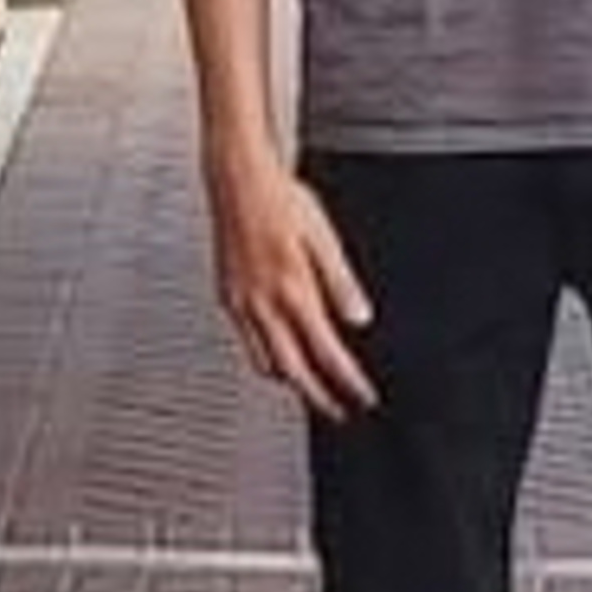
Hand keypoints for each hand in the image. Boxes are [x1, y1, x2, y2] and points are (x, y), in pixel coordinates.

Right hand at [206, 145, 377, 419]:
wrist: (237, 180)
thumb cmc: (281, 201)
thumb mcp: (324, 238)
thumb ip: (341, 283)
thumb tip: (360, 318)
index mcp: (293, 290)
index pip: (326, 352)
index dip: (347, 381)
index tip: (363, 397)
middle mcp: (263, 303)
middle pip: (292, 370)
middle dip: (317, 397)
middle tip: (338, 411)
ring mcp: (241, 303)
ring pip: (264, 362)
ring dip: (289, 381)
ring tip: (309, 388)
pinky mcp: (227, 296)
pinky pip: (247, 342)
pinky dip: (265, 357)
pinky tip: (277, 350)